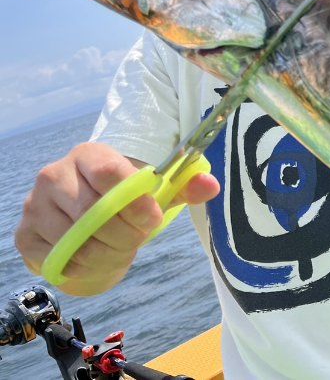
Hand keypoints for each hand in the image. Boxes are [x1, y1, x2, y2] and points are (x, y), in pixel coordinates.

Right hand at [14, 142, 218, 295]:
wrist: (88, 211)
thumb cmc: (126, 198)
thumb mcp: (156, 189)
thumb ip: (185, 186)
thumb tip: (211, 185)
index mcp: (89, 154)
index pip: (109, 173)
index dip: (135, 201)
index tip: (154, 218)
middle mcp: (54, 174)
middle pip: (93, 212)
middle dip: (125, 235)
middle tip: (139, 239)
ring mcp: (35, 205)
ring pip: (76, 240)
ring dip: (107, 255)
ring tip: (121, 250)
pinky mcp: (25, 235)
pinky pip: (57, 259)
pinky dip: (83, 268)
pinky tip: (96, 259)